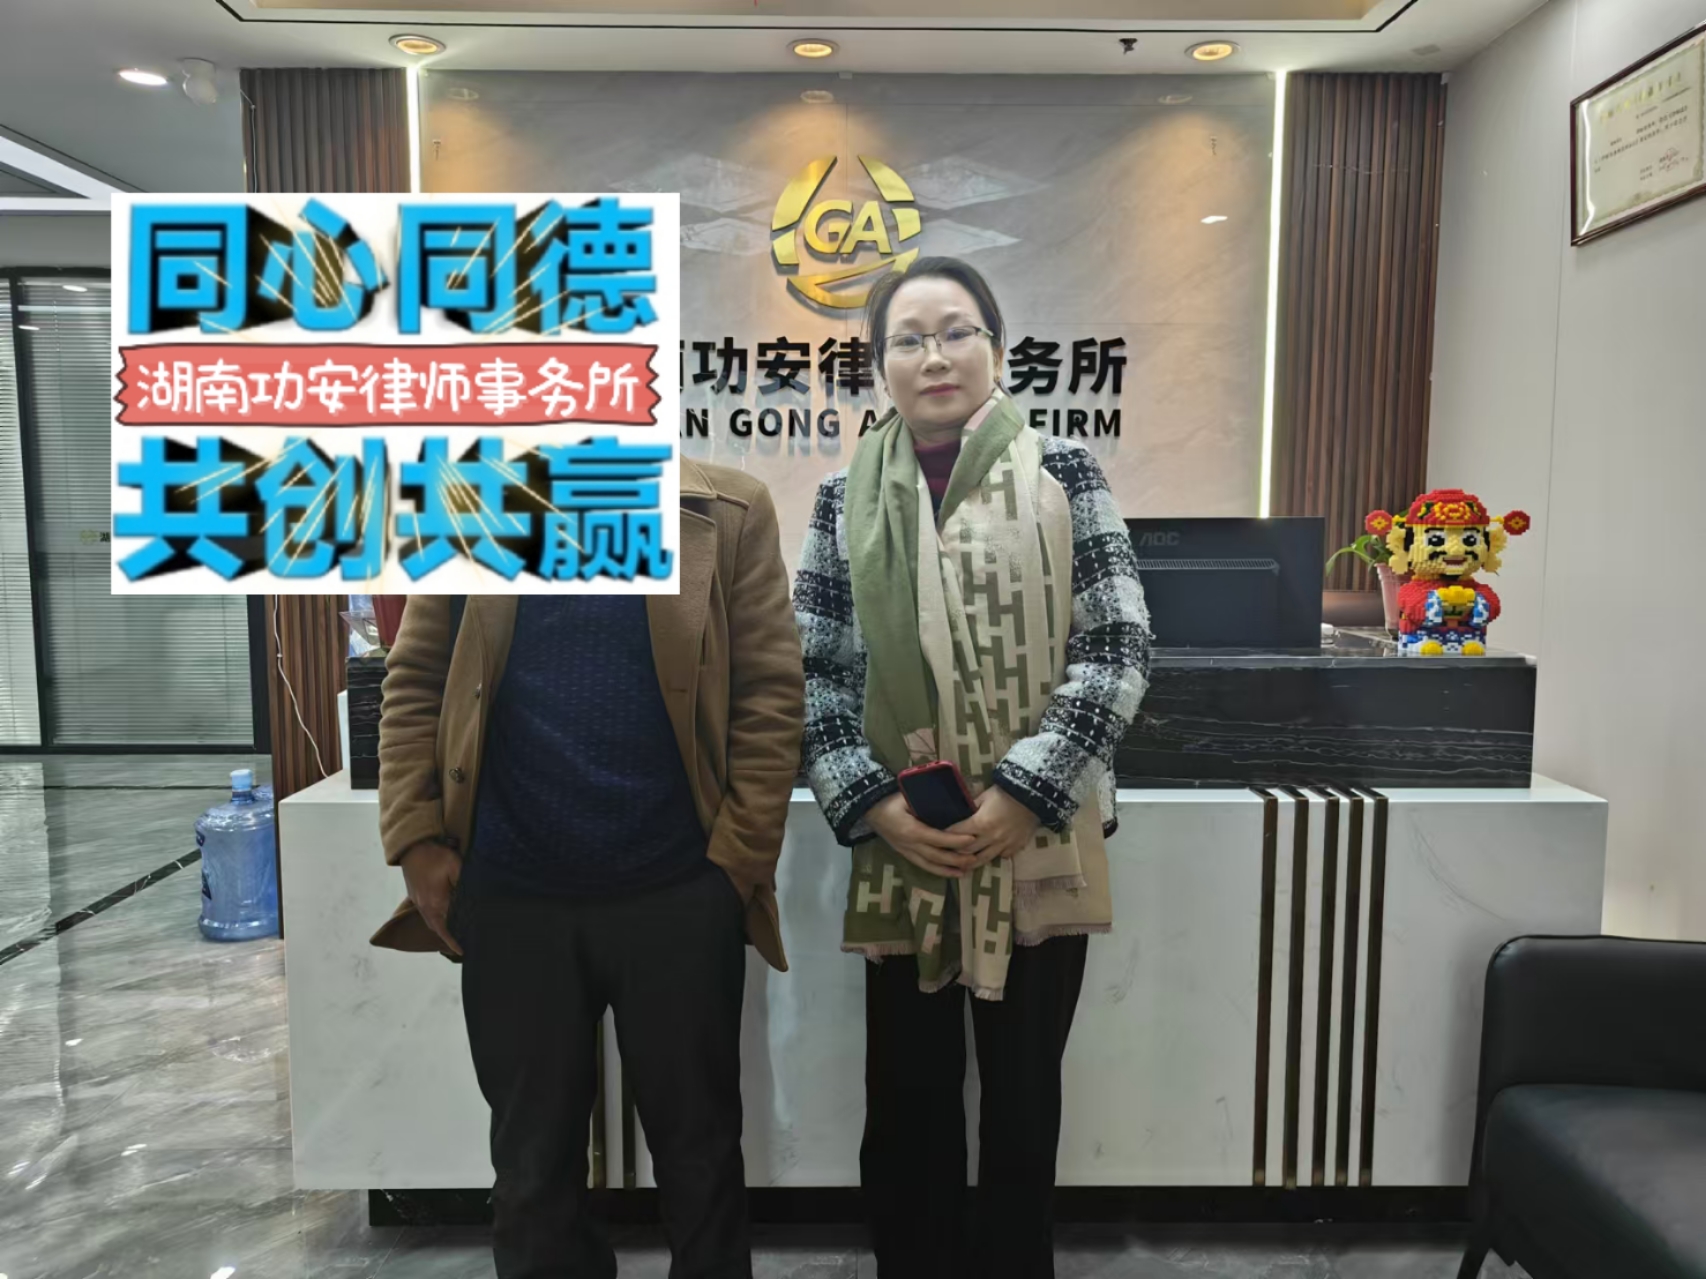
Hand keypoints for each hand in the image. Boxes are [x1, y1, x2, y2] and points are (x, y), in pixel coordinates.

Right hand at [400, 840, 462, 955]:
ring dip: (442, 930)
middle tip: (462, 944)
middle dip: (449, 938)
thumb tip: (472, 899)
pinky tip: (444, 918)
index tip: (462, 951)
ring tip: (454, 935)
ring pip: (432, 923)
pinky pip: (427, 915)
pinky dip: (436, 920)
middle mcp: (425, 907)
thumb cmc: (434, 856)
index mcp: (436, 903)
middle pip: (439, 929)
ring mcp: (418, 903)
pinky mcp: (415, 897)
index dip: (455, 939)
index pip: (448, 927)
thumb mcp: (456, 867)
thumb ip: (465, 884)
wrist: (412, 847)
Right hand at [866, 792, 977, 878]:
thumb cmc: (890, 800)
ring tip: (965, 872)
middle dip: (956, 860)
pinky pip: (922, 865)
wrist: (869, 809)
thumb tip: (952, 801)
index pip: (939, 838)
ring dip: (948, 870)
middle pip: (937, 857)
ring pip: (930, 865)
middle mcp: (910, 845)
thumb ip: (928, 802)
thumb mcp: (908, 797)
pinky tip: (949, 872)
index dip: (956, 840)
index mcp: (912, 830)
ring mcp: (906, 851)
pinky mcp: (904, 854)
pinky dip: (937, 870)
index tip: (972, 839)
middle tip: (975, 859)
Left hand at [948, 786, 1042, 868]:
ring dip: (970, 862)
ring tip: (961, 864)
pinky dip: (993, 856)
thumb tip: (959, 813)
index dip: (945, 836)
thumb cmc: (1006, 793)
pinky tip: (987, 854)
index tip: (937, 838)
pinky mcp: (1015, 847)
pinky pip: (1001, 856)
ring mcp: (1004, 844)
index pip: (956, 833)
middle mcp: (991, 837)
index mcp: (980, 823)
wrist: (1033, 795)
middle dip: (954, 853)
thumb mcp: (984, 796)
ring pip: (983, 859)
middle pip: (966, 852)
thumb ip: (971, 807)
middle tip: (945, 854)